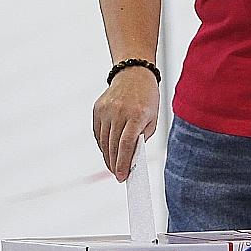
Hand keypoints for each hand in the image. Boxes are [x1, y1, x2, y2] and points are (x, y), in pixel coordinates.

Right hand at [92, 66, 159, 180]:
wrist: (133, 74)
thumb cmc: (147, 98)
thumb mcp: (152, 118)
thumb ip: (142, 138)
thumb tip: (131, 158)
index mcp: (136, 114)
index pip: (126, 144)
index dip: (123, 163)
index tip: (122, 177)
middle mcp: (119, 112)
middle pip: (113, 145)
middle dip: (115, 164)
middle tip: (119, 175)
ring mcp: (106, 110)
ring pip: (104, 141)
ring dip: (108, 156)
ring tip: (113, 166)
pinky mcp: (97, 109)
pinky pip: (98, 132)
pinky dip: (102, 144)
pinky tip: (108, 151)